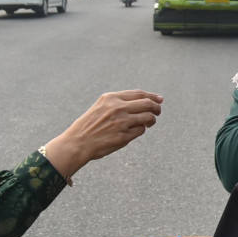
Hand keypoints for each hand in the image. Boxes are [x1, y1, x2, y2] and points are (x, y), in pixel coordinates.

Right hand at [41, 90, 162, 180]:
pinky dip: (140, 130)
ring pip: (148, 117)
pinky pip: (141, 130)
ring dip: (151, 120)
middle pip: (148, 104)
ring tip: (149, 123)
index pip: (139, 94)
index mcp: (111, 98)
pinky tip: (132, 132)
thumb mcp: (101, 107)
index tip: (160, 99)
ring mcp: (121, 122)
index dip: (152, 96)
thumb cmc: (90, 125)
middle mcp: (117, 108)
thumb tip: (146, 101)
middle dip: (156, 108)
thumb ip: (120, 102)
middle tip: (158, 112)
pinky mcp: (123, 136)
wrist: (77, 143)